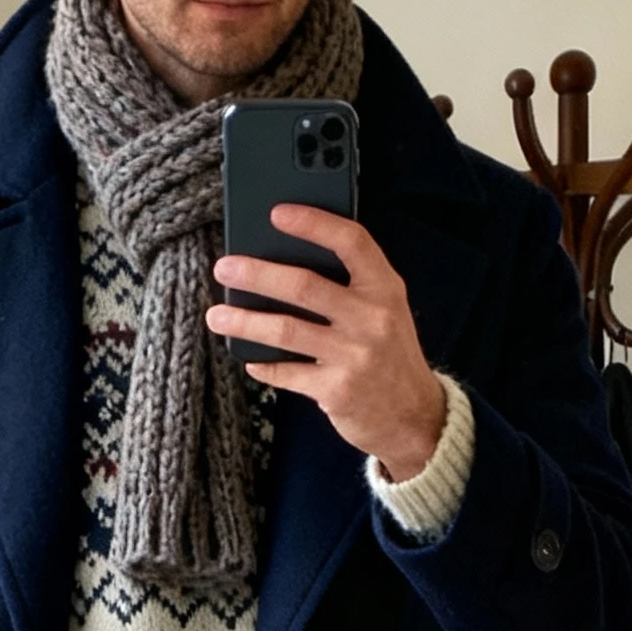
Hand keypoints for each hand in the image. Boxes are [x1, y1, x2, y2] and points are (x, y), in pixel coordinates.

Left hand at [207, 206, 447, 484]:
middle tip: (225, 268)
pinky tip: (249, 356)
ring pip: (287, 330)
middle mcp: (371, 318)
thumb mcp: (386, 310)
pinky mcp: (336, 390)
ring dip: (245, 321)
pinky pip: (288, 373)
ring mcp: (353, 355)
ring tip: (217, 315)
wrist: (414, 417)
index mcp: (384, 288)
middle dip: (257, 274)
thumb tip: (287, 260)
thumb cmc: (390, 355)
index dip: (313, 223)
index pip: (350, 242)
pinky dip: (264, 365)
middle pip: (304, 285)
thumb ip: (351, 285)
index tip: (277, 213)